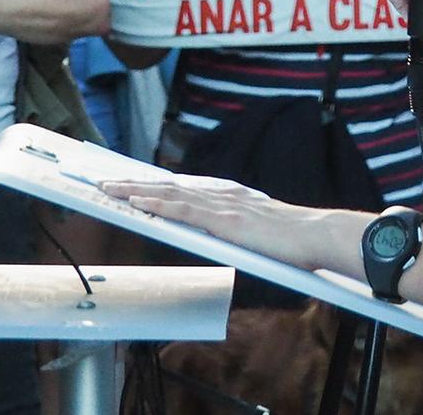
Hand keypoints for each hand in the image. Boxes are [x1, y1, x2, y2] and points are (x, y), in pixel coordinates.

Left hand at [100, 174, 342, 267]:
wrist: (317, 235)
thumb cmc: (294, 241)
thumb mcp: (260, 232)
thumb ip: (238, 230)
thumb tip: (224, 238)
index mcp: (230, 197)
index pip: (183, 187)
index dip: (154, 184)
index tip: (130, 182)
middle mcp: (222, 194)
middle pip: (169, 185)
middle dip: (135, 183)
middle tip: (105, 181)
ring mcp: (222, 205)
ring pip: (169, 193)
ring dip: (136, 190)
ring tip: (108, 188)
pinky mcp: (224, 220)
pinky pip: (183, 210)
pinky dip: (157, 204)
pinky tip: (137, 201)